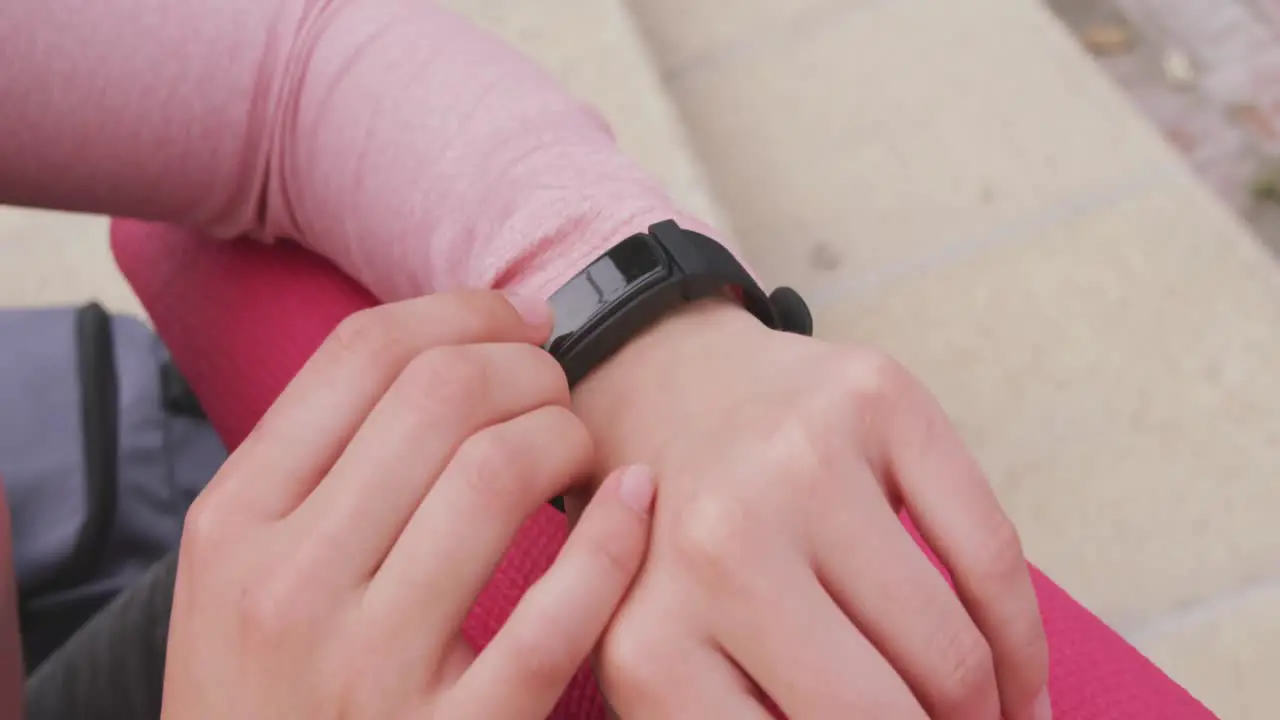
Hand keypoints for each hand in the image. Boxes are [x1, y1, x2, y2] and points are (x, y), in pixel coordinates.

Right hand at [162, 291, 654, 719]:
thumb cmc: (269, 697)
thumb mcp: (240, 576)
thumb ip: (316, 471)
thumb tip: (450, 350)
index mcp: (233, 525)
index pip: (360, 356)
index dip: (462, 311)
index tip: (517, 320)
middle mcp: (289, 587)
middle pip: (439, 395)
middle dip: (526, 365)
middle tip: (554, 387)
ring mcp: (369, 671)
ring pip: (496, 474)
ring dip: (566, 434)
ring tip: (578, 449)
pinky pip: (557, 615)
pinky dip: (615, 537)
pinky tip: (634, 503)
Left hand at [572, 301, 1050, 718]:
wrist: (670, 388)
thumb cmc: (672, 548)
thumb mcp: (661, 658)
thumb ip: (731, 718)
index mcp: (651, 644)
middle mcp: (720, 547)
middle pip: (878, 717)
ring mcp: (801, 465)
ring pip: (950, 652)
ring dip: (985, 714)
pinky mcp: (875, 401)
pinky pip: (991, 556)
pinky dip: (1023, 640)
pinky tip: (1021, 682)